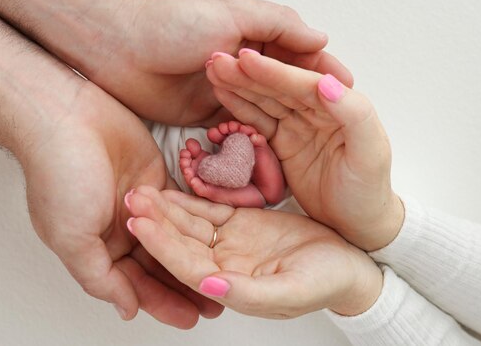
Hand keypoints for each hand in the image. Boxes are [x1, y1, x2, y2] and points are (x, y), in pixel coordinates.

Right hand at [18, 83, 222, 328]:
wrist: (66, 116)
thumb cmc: (59, 174)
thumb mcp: (71, 237)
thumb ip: (98, 277)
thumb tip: (125, 309)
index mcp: (97, 248)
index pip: (134, 284)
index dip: (161, 302)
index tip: (189, 318)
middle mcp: (120, 229)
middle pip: (159, 265)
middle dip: (184, 285)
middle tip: (215, 303)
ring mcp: (140, 204)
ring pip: (174, 239)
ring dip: (195, 256)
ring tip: (225, 274)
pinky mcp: (156, 178)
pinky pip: (181, 206)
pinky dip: (197, 222)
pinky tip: (219, 237)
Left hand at [84, 0, 354, 125]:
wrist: (119, 48)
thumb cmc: (173, 23)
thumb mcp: (232, 12)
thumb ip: (277, 24)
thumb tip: (320, 37)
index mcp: (254, 34)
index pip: (298, 53)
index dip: (323, 69)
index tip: (349, 87)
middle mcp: (245, 64)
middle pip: (286, 86)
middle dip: (311, 102)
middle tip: (338, 124)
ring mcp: (227, 92)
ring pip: (266, 109)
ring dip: (287, 124)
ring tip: (316, 143)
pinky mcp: (207, 115)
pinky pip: (239, 128)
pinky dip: (255, 138)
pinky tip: (277, 151)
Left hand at [126, 187, 382, 317]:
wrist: (349, 264)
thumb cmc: (327, 281)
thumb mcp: (292, 289)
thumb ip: (250, 292)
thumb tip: (209, 286)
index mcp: (230, 286)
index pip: (186, 266)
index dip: (161, 246)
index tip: (139, 224)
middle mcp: (222, 265)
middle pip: (180, 243)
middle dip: (154, 222)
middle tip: (131, 198)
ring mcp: (229, 243)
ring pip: (189, 225)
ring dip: (165, 209)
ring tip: (141, 190)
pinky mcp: (239, 222)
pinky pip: (208, 209)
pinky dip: (188, 199)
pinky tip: (168, 189)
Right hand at [205, 52, 403, 250]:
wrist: (357, 223)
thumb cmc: (368, 190)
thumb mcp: (370, 154)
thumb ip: (354, 115)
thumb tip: (327, 83)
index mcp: (341, 105)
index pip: (303, 84)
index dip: (274, 72)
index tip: (246, 59)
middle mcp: (318, 109)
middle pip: (278, 87)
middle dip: (247, 73)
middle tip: (217, 60)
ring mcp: (298, 125)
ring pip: (264, 100)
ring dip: (239, 85)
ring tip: (213, 70)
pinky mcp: (283, 141)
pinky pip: (258, 120)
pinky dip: (239, 107)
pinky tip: (222, 93)